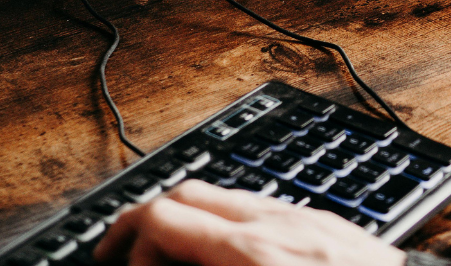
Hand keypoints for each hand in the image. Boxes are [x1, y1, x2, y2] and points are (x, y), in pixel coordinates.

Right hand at [92, 179, 406, 265]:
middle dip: (147, 219)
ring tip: (166, 257)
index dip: (127, 238)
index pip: (166, 215)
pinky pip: (265, 207)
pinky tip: (225, 252)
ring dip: (188, 219)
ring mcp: (307, 218)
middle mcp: (279, 223)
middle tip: (122, 254)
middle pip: (191, 192)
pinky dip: (229, 221)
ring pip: (227, 196)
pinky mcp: (329, 225)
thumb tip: (161, 262)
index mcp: (253, 252)